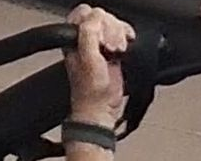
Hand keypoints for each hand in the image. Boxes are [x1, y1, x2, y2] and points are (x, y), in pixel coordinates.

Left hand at [64, 5, 133, 127]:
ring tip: (118, 52)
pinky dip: (127, 38)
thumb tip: (99, 18)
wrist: (101, 109)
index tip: (102, 39)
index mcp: (73, 35)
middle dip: (111, 30)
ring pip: (114, 24)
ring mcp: (100, 44)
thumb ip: (89, 33)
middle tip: (111, 48)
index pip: (86, 12)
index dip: (98, 22)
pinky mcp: (114, 52)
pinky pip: (122, 35)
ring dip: (120, 35)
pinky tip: (125, 49)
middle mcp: (85, 37)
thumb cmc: (91, 90)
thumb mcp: (87, 57)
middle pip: (103, 16)